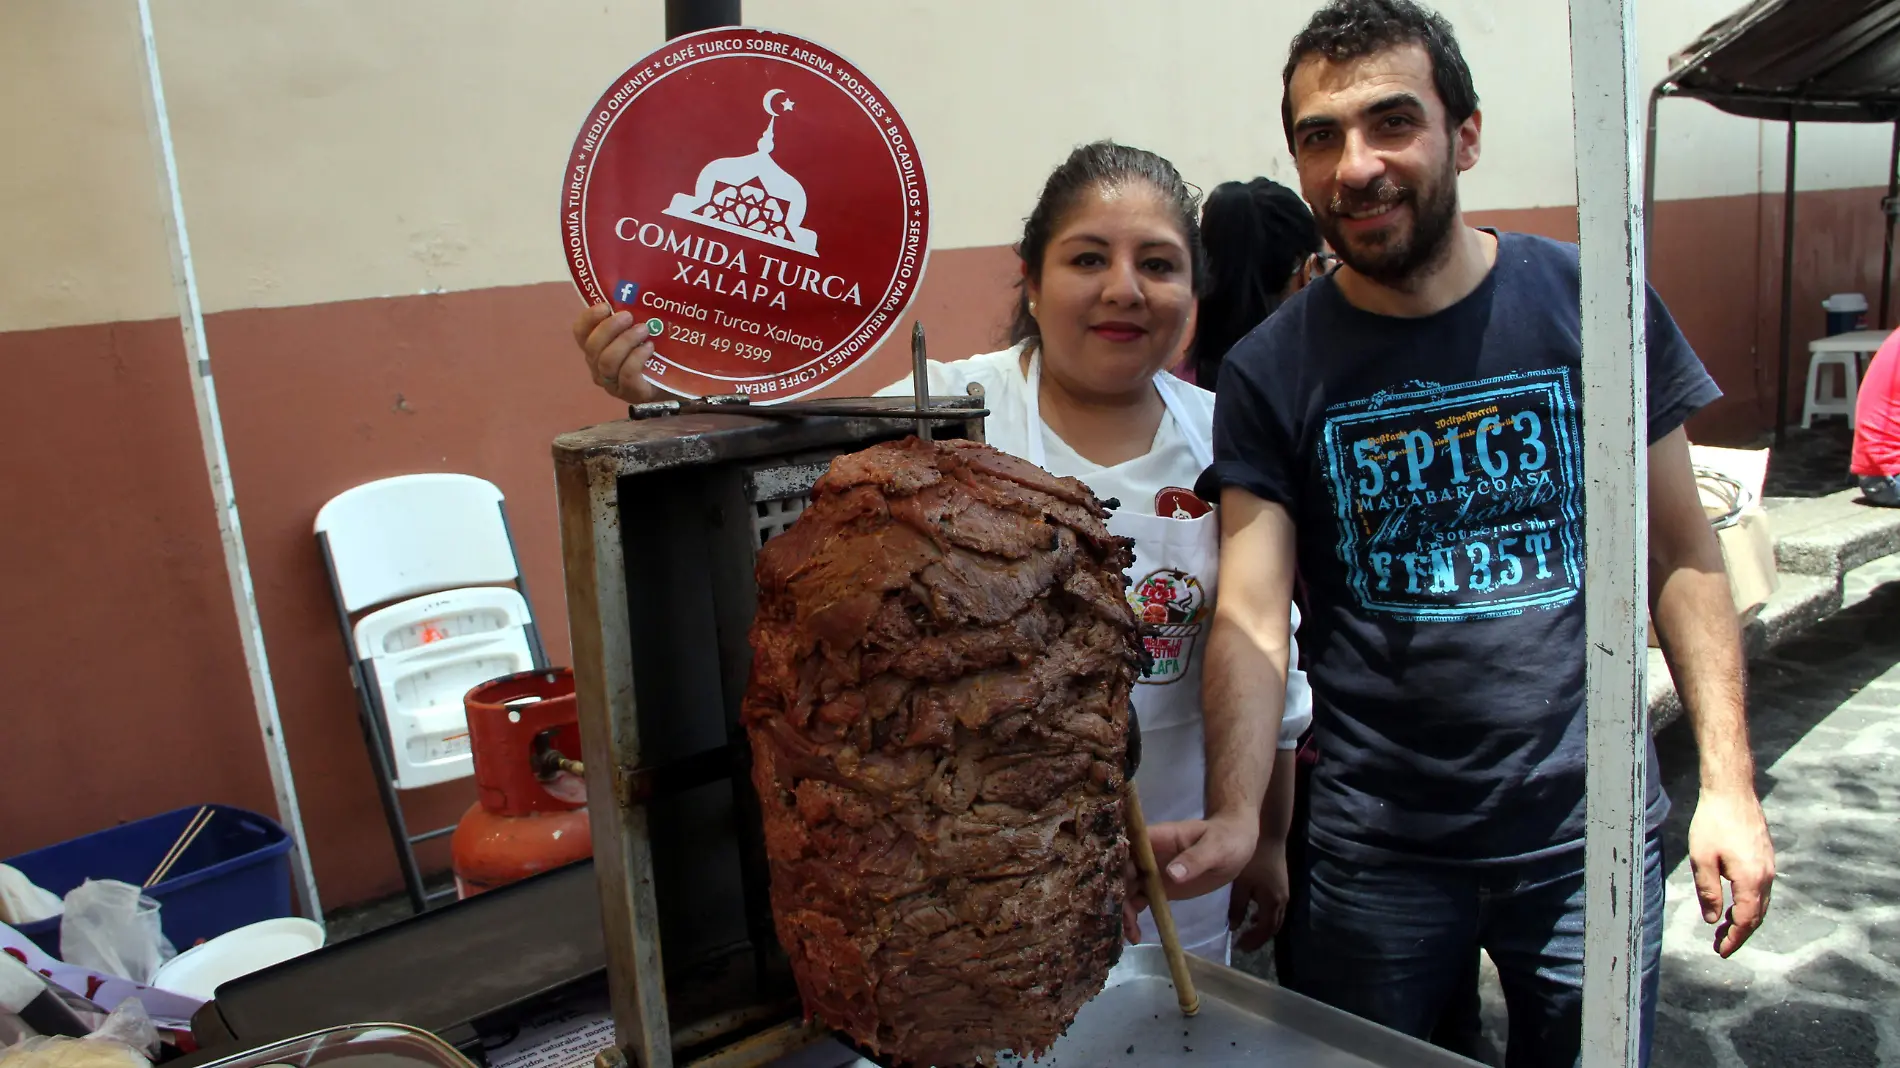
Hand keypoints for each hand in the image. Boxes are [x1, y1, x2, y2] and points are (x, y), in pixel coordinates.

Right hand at [574, 302, 658, 403]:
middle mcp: (598, 367)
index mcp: (596, 349)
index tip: (604, 306)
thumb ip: (629, 319)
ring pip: (607, 361)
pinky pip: (627, 374)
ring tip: (643, 330)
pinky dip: (637, 358)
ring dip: (625, 341)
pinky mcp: (631, 393)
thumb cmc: (652, 351)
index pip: (580, 333)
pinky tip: (649, 347)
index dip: (588, 318)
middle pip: (592, 347)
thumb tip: (634, 294)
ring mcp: (613, 383)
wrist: (674, 380)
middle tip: (629, 316)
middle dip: (609, 328)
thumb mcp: (638, 332)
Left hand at [1227, 837, 1289, 952]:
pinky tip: (1252, 913)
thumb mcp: (1241, 883)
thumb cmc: (1253, 858)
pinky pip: (1274, 909)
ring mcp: (1283, 893)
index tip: (1238, 947)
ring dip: (1262, 928)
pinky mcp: (1280, 886)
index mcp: (1273, 902)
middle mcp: (1282, 901)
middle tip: (1242, 944)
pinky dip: (1264, 916)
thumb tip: (1233, 927)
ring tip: (1246, 932)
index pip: (1264, 930)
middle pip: (1272, 927)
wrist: (1268, 834)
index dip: (1252, 941)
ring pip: (1275, 918)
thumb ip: (1237, 906)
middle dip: (1258, 938)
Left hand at [1689, 788, 1774, 956]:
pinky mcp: (1766, 857)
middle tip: (1721, 945)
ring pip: (1761, 903)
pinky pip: (1762, 889)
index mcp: (1751, 880)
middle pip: (1757, 916)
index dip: (1734, 939)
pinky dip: (1750, 903)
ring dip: (1745, 918)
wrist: (1732, 792)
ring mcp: (1769, 866)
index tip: (1720, 951)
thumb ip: (1709, 892)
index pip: (1746, 921)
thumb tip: (1713, 919)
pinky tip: (1735, 902)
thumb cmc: (1713, 823)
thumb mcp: (1702, 860)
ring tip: (1724, 927)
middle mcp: (1766, 876)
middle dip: (1740, 933)